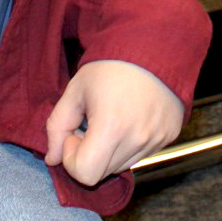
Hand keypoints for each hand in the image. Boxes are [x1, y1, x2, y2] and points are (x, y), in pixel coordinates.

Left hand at [43, 60, 185, 188]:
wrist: (153, 46)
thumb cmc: (110, 66)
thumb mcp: (75, 91)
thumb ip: (57, 127)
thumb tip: (53, 159)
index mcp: (112, 127)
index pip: (85, 174)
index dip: (72, 158)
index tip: (76, 132)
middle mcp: (138, 138)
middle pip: (103, 173)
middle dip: (89, 154)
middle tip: (91, 124)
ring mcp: (157, 139)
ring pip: (121, 166)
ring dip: (109, 152)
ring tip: (112, 120)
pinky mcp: (169, 136)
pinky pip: (140, 154)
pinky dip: (129, 145)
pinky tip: (130, 118)